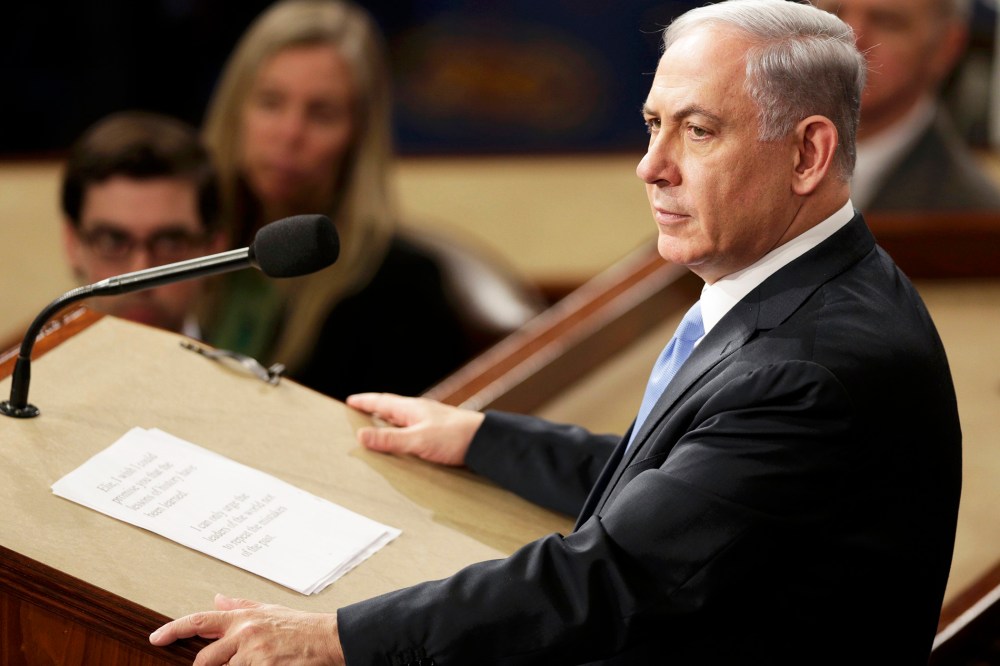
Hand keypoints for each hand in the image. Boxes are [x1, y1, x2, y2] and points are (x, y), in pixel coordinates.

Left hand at [149, 593, 343, 665]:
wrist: (327, 638)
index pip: (199, 621)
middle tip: (226, 665)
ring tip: (258, 661)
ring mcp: (253, 654)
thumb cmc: (300, 627)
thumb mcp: (268, 611)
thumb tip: (217, 598)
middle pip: (205, 659)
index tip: (156, 638)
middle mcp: (244, 634)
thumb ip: (240, 606)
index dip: (173, 630)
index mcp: (242, 618)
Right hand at [346, 393, 484, 466]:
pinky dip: (401, 433)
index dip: (365, 401)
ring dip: (388, 422)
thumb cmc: (454, 437)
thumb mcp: (417, 440)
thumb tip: (361, 435)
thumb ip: (390, 439)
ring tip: (376, 426)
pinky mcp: (438, 433)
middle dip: (373, 409)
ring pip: (402, 419)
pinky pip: (412, 430)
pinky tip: (404, 441)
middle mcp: (419, 412)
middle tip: (358, 411)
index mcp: (411, 409)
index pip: (382, 402)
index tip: (350, 400)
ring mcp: (429, 421)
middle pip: (390, 408)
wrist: (485, 441)